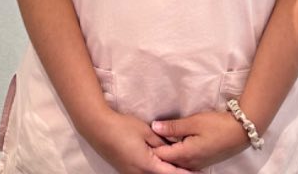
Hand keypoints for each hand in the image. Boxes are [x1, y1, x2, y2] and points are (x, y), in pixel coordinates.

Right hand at [85, 109, 199, 173]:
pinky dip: (156, 171)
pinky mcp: (127, 171)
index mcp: (147, 165)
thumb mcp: (146, 131)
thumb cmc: (123, 127)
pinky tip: (161, 165)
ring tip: (179, 167)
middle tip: (192, 170)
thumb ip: (161, 141)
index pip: (171, 173)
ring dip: (166, 172)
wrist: (99, 128)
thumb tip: (174, 148)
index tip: (198, 173)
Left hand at [150, 111, 249, 170]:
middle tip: (147, 143)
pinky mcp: (203, 160)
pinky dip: (178, 155)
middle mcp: (190, 163)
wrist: (239, 132)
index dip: (151, 148)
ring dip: (169, 155)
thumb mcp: (193, 122)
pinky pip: (186, 161)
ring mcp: (198, 163)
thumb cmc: (216, 125)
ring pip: (177, 162)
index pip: (163, 155)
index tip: (142, 140)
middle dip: (158, 154)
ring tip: (158, 144)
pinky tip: (175, 147)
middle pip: (169, 162)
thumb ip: (173, 126)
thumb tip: (154, 126)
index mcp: (186, 154)